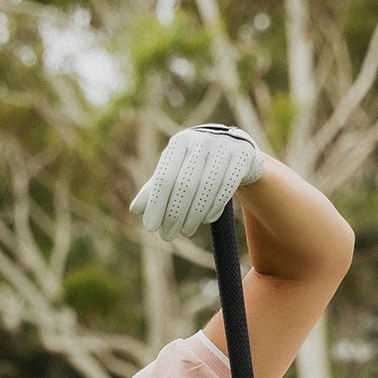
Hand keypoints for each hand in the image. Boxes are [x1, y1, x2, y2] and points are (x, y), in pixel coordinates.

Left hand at [130, 124, 265, 241]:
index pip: (164, 177)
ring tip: (186, 230)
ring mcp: (223, 148)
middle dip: (174, 214)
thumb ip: (156, 188)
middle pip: (184, 185)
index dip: (156, 204)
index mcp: (179, 143)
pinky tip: (205, 220)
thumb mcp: (176, 171)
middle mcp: (201, 141)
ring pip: (206, 189)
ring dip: (194, 215)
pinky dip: (213, 207)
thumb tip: (135, 210)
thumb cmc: (198, 164)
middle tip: (167, 236)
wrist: (235, 149)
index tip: (151, 227)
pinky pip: (226, 189)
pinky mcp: (242, 157)